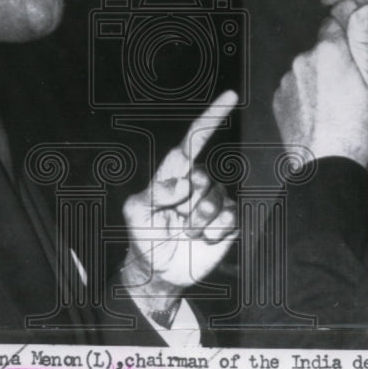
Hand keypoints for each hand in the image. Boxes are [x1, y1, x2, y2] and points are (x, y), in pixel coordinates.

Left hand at [121, 91, 238, 309]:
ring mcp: (215, 199)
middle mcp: (198, 180)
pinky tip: (204, 239)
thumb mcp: (137, 215)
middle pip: (203, 178)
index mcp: (175, 172)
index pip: (194, 140)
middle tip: (174, 224)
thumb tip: (182, 184)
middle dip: (187, 206)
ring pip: (216, 200)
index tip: (231, 97)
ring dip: (198, 223)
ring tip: (186, 234)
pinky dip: (214, 232)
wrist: (163, 271)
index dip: (212, 117)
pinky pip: (230, 217)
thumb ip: (152, 195)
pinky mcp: (229, 219)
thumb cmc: (145, 237)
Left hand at [273, 2, 367, 166]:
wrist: (325, 162)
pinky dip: (305, 95)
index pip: (334, 23)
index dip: (346, 36)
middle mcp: (302, 59)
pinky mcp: (279, 98)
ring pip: (307, 69)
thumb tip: (362, 8)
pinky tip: (318, 113)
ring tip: (334, 106)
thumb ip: (364, 40)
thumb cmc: (354, 125)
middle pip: (320, 49)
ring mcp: (287, 79)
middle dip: (333, 61)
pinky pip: (295, 88)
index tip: (354, 52)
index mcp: (328, 50)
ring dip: (318, 79)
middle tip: (349, 88)